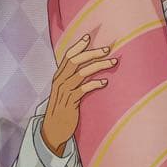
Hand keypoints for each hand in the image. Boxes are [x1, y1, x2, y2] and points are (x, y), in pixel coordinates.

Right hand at [40, 35, 114, 156]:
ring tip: (113, 62)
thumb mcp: (65, 91)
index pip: (67, 56)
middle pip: (75, 61)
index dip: (78, 46)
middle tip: (107, 49)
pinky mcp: (70, 102)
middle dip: (92, 53)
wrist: (53, 130)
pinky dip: (94, 84)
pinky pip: (83, 89)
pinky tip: (104, 82)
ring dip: (99, 65)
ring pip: (82, 73)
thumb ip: (72, 79)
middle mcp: (60, 81)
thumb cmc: (62, 109)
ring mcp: (64, 91)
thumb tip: (88, 67)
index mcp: (58, 76)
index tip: (88, 36)